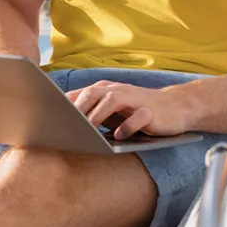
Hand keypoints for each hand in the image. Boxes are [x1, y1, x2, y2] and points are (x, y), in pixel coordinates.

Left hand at [65, 80, 194, 138]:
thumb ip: (93, 113)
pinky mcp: (150, 111)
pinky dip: (127, 125)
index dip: (65, 104)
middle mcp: (119, 91)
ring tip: (87, 130)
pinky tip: (120, 135)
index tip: (50, 118)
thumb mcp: (113, 110)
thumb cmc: (138, 110)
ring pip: (112, 101)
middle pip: (93, 93)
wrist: (175, 107)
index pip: (82, 93)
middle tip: (65, 125)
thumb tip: (66, 126)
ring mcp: (135, 99)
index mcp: (106, 90)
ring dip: (98, 115)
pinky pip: (137, 117)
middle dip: (78, 108)